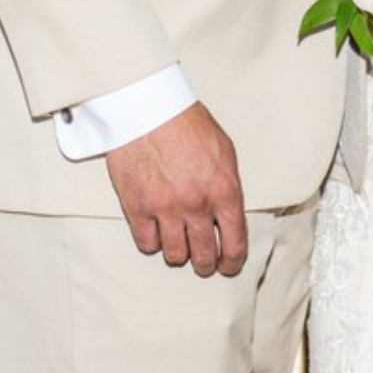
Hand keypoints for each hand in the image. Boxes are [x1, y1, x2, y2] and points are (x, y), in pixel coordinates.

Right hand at [107, 103, 247, 277]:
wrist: (148, 107)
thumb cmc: (186, 123)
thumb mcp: (223, 151)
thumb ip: (228, 187)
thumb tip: (229, 215)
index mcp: (223, 190)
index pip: (235, 245)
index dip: (232, 262)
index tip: (228, 265)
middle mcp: (196, 205)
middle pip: (204, 257)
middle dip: (207, 263)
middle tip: (204, 261)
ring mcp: (164, 209)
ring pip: (175, 256)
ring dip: (179, 253)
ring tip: (179, 243)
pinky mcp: (137, 208)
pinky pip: (147, 244)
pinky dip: (153, 241)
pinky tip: (156, 231)